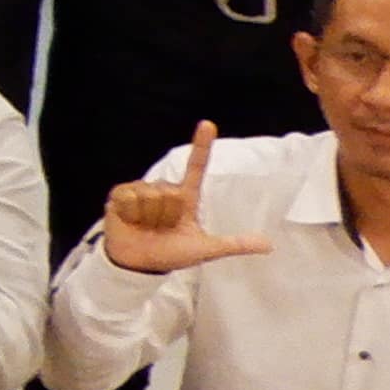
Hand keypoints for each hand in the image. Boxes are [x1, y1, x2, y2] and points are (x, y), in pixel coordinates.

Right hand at [100, 121, 278, 274]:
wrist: (138, 265)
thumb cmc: (170, 254)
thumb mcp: (205, 249)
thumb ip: (234, 244)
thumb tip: (269, 245)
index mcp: (185, 198)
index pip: (196, 168)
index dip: (202, 146)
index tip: (208, 124)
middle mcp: (164, 190)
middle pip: (170, 192)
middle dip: (166, 215)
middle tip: (161, 228)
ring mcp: (142, 191)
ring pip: (151, 195)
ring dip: (149, 217)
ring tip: (145, 226)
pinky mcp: (121, 195)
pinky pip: (130, 196)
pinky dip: (131, 213)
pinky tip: (130, 221)